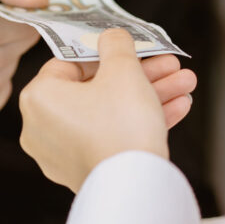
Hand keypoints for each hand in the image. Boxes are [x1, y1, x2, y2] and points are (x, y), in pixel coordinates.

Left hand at [19, 29, 197, 191]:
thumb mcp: (123, 70)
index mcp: (39, 97)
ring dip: (151, 96)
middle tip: (170, 65)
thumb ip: (116, 45)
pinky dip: (140, 122)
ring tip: (185, 86)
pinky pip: (112, 136)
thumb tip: (111, 37)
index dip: (109, 51)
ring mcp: (62, 153)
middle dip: (143, 74)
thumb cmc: (122, 123)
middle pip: (98, 88)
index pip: (72, 62)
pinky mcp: (85, 171)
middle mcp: (42, 126)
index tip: (136, 48)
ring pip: (111, 113)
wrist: (133, 186)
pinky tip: (178, 108)